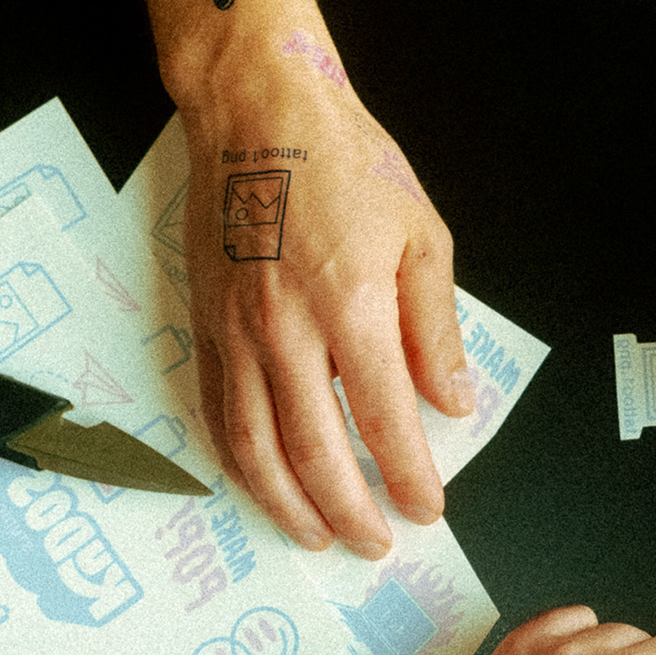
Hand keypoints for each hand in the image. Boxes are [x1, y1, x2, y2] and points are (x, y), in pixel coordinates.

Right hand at [171, 58, 472, 558]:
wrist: (257, 111)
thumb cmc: (345, 163)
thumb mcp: (421, 236)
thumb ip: (436, 328)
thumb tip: (453, 401)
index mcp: (351, 305)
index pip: (386, 420)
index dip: (408, 476)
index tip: (426, 508)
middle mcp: (286, 330)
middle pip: (316, 452)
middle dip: (349, 511)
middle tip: (374, 543)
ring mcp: (235, 333)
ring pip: (255, 448)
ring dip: (287, 505)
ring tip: (317, 537)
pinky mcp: (202, 327)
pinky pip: (216, 414)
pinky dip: (238, 465)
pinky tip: (261, 488)